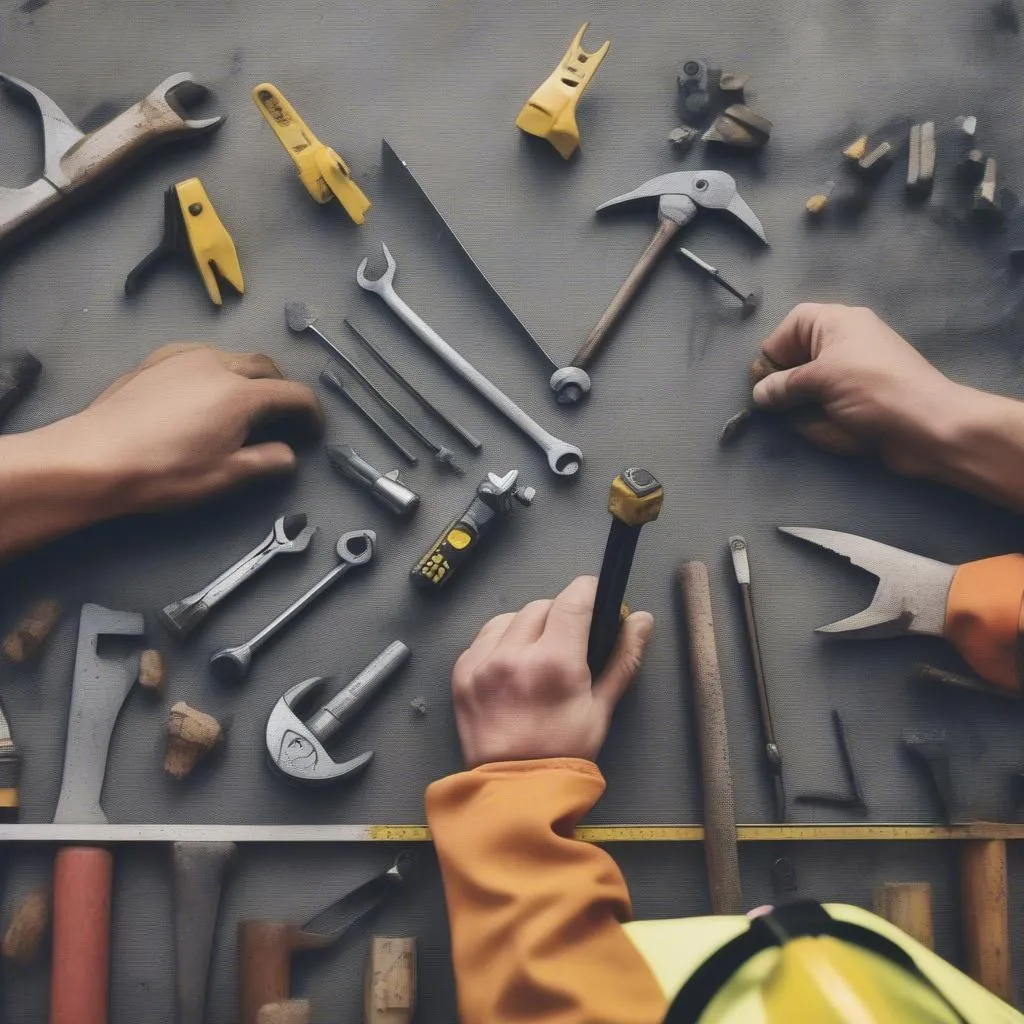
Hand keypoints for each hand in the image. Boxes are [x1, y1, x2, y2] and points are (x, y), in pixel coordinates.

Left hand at [54, 344, 322, 513]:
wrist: (93, 458)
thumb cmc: (163, 471)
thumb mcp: (226, 477)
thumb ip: (267, 462)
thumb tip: (287, 455)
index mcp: (240, 394)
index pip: (294, 394)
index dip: (312, 413)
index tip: (313, 431)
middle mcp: (216, 364)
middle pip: (265, 366)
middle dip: (282, 388)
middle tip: (284, 417)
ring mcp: (182, 357)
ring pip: (232, 356)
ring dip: (249, 377)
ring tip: (245, 405)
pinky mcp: (155, 361)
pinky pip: (199, 357)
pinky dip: (216, 371)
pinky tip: (205, 393)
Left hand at [451, 576, 653, 766]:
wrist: (515, 791)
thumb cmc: (564, 753)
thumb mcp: (602, 708)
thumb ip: (623, 658)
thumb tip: (642, 620)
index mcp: (554, 662)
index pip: (572, 600)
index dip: (588, 591)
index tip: (595, 596)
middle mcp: (514, 655)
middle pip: (542, 606)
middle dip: (561, 615)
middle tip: (570, 640)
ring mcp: (482, 664)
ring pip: (510, 618)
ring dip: (528, 626)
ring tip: (538, 653)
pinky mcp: (461, 674)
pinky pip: (484, 638)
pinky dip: (501, 642)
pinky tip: (513, 665)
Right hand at [751, 303, 961, 475]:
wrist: (928, 427)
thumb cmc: (872, 390)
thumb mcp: (819, 380)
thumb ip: (782, 385)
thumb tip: (759, 394)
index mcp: (837, 322)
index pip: (790, 328)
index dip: (774, 353)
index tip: (766, 383)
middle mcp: (845, 342)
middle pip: (797, 359)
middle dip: (788, 385)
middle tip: (782, 405)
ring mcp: (855, 373)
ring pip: (810, 388)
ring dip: (806, 408)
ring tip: (818, 419)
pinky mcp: (862, 400)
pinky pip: (829, 407)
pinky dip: (825, 421)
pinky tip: (834, 430)